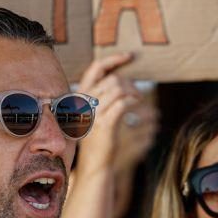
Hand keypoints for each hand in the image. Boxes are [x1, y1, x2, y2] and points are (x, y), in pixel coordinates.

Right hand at [76, 53, 154, 169]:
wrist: (93, 162)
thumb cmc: (97, 136)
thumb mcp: (94, 112)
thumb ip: (101, 94)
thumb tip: (120, 76)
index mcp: (79, 95)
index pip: (96, 68)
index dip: (114, 59)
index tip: (130, 56)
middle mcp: (84, 102)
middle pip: (113, 79)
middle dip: (129, 84)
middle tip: (136, 94)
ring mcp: (93, 112)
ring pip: (119, 88)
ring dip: (133, 92)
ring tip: (137, 100)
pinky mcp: (105, 123)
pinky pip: (123, 103)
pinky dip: (133, 101)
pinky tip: (136, 105)